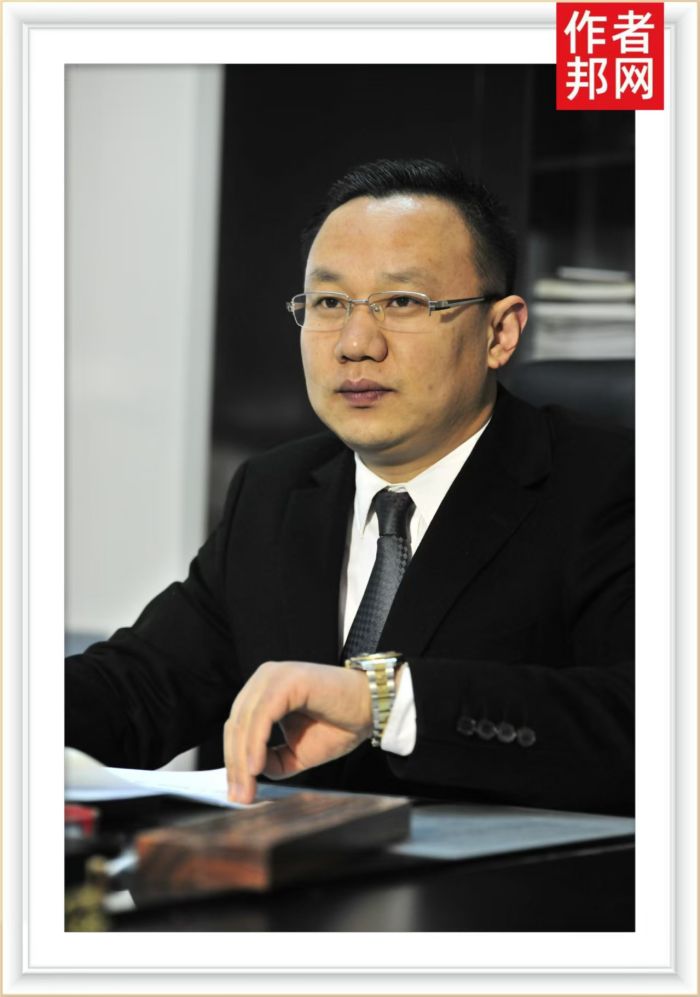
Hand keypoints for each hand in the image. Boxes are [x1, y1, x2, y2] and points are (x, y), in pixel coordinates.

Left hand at [224, 660, 372, 803]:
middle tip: (239, 797)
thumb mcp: (298, 751)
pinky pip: (263, 714)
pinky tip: (257, 766)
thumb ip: (273, 760)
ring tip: (247, 787)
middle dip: (235, 764)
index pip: (237, 728)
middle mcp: (265, 678)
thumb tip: (251, 772)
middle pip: (236, 724)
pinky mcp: (288, 680)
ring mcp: (275, 676)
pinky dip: (256, 741)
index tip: (236, 793)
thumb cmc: (340, 724)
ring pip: (246, 720)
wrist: (374, 709)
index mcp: (263, 691)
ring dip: (243, 758)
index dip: (234, 762)